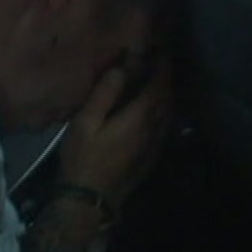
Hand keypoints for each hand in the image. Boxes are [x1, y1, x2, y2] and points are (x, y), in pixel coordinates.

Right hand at [58, 59, 172, 209]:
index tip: (160, 51)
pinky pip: (164, 128)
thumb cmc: (83, 158)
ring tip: (156, 85)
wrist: (91, 200)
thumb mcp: (85, 123)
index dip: (162, 67)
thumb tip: (121, 68)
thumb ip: (104, 94)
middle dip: (165, 79)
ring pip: (168, 113)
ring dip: (165, 96)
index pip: (159, 85)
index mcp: (140, 116)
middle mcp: (155, 128)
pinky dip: (162, 113)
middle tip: (158, 64)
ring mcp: (155, 145)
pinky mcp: (151, 157)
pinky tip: (153, 114)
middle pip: (167, 98)